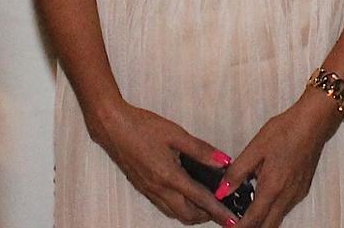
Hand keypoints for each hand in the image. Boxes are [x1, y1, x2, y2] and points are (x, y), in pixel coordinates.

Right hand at [86, 99, 235, 224]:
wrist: (112, 126)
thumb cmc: (142, 126)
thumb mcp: (175, 134)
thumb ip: (201, 150)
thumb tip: (223, 161)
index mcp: (169, 176)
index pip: (201, 200)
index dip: (219, 210)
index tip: (231, 220)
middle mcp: (158, 189)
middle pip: (186, 214)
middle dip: (205, 216)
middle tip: (221, 210)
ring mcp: (148, 190)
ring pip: (173, 213)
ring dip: (191, 214)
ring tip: (206, 206)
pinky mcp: (142, 187)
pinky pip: (163, 206)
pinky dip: (178, 207)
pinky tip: (184, 195)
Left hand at [221, 91, 342, 227]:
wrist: (313, 123)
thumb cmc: (285, 131)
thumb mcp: (255, 148)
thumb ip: (237, 172)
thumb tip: (222, 191)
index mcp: (273, 187)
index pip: (254, 220)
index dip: (239, 227)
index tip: (229, 227)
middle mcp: (287, 196)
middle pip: (268, 226)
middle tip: (235, 223)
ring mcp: (297, 194)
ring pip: (277, 218)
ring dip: (262, 221)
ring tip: (245, 212)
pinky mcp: (302, 189)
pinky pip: (285, 208)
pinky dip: (272, 211)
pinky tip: (262, 199)